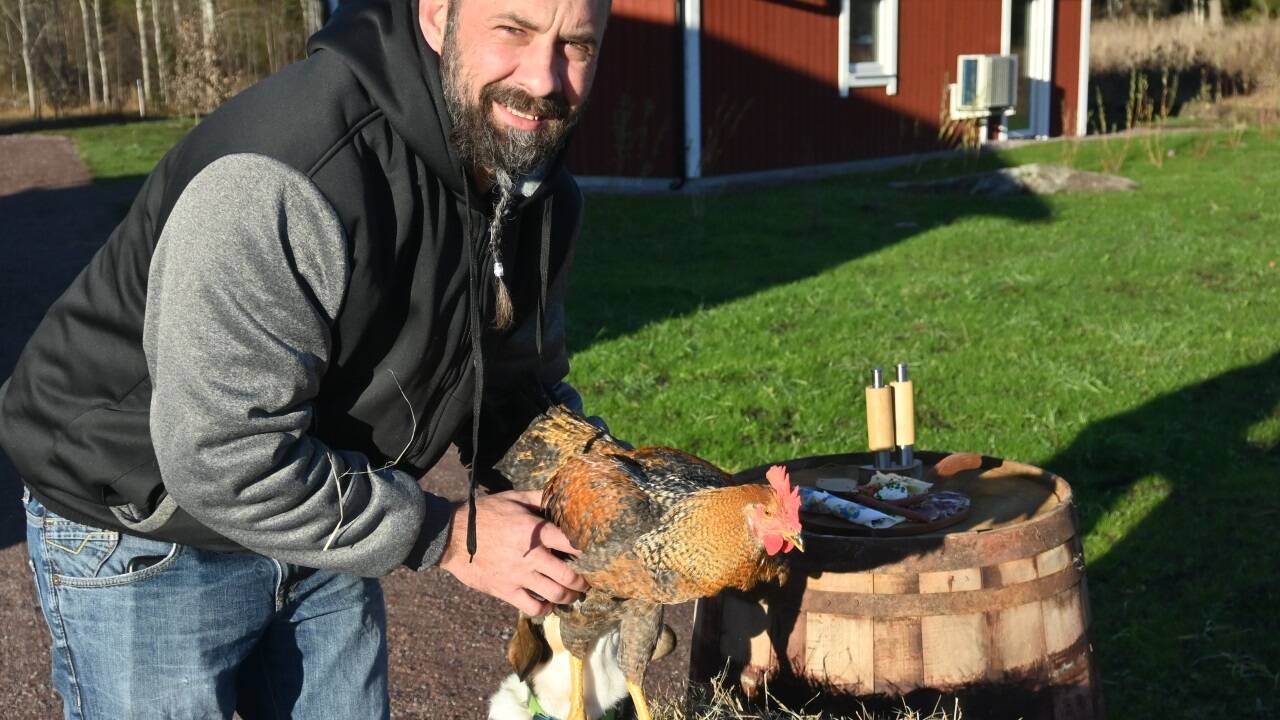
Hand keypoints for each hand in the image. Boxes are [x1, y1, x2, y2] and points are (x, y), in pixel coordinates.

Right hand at [438, 490, 588, 615]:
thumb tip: (562, 494)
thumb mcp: (513, 498)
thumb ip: (539, 497)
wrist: (450, 535)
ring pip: (555, 594)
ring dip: (570, 596)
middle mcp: (531, 555)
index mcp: (535, 531)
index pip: (573, 543)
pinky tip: (549, 604)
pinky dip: (545, 609)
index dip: (589, 551)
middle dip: (584, 581)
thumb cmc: (484, 514)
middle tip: (589, 581)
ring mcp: (518, 575)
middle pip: (569, 576)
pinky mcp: (505, 590)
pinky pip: (533, 607)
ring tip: (574, 594)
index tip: (598, 555)